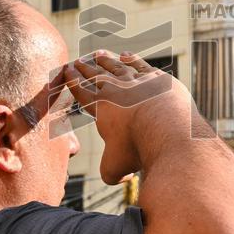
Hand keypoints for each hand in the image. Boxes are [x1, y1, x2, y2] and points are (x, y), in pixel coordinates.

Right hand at [65, 51, 192, 183]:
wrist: (167, 128)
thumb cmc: (137, 149)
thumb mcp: (116, 169)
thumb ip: (111, 174)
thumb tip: (123, 179)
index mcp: (100, 108)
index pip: (82, 93)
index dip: (73, 82)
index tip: (66, 71)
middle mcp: (115, 90)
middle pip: (96, 76)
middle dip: (85, 69)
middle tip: (77, 61)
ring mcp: (137, 81)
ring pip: (116, 67)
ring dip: (105, 60)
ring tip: (97, 54)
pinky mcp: (158, 78)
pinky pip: (140, 65)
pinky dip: (131, 59)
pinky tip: (126, 56)